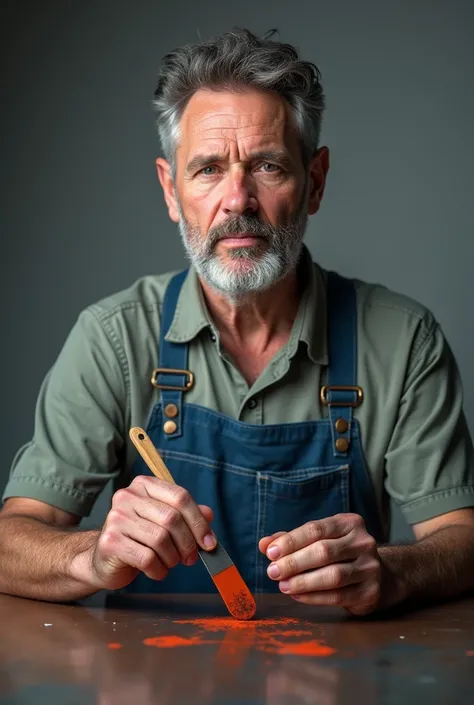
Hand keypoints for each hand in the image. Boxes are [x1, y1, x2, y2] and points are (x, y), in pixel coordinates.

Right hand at [80, 476, 215, 590]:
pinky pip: (147, 558)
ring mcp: (116, 518)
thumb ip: (186, 515)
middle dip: (187, 543)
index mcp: (144, 485)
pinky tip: (156, 571)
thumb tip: (209, 515)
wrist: (104, 559)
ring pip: (160, 539)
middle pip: (171, 518)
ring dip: (172, 558)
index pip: (180, 496)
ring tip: (169, 563)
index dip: (199, 521)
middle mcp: (127, 496)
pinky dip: (158, 570)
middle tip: (190, 558)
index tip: (209, 542)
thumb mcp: (163, 523)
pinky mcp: (110, 542)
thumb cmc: (139, 538)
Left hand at [259, 513, 381, 615]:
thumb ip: (291, 541)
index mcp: (349, 523)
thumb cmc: (338, 554)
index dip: (291, 541)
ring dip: (303, 582)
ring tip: (283, 585)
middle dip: (294, 562)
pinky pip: (338, 596)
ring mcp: (370, 567)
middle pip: (324, 551)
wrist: (374, 576)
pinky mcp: (371, 591)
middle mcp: (363, 542)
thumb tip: (264, 544)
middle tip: (272, 571)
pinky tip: (297, 596)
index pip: (316, 529)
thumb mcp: (317, 541)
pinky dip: (314, 597)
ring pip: (332, 575)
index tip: (270, 553)